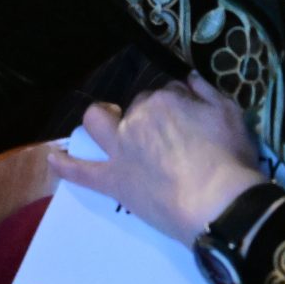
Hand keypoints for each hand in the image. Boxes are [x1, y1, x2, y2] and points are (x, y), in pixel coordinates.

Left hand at [46, 76, 267, 246]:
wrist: (218, 205)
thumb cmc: (231, 160)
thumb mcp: (232, 115)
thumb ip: (209, 92)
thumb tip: (189, 78)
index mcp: (165, 101)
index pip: (167, 93)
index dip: (178, 106)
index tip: (190, 121)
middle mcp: (136, 119)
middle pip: (136, 107)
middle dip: (147, 115)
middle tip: (167, 137)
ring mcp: (121, 150)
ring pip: (98, 123)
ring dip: (100, 119)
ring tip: (107, 124)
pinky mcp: (114, 181)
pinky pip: (83, 172)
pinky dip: (66, 165)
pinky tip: (52, 158)